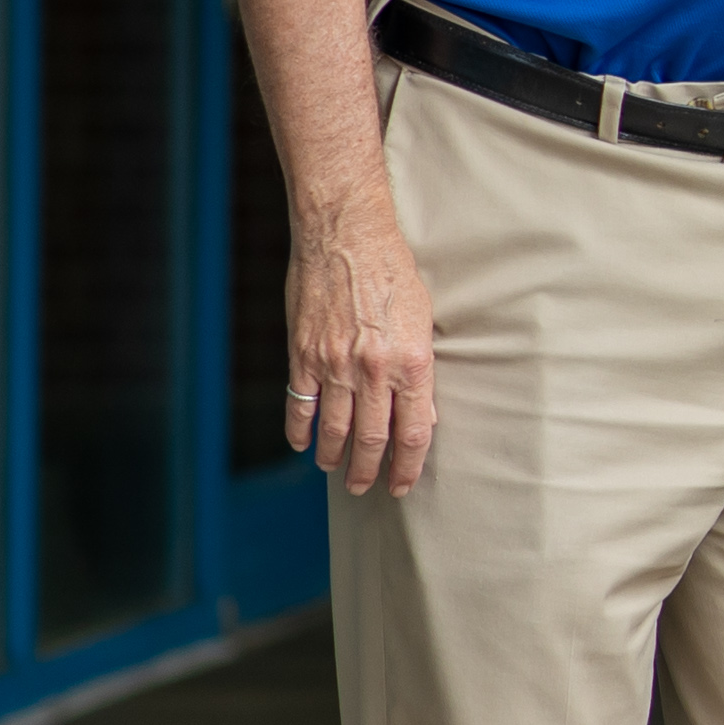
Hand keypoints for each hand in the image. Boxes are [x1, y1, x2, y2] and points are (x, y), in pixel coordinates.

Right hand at [287, 213, 439, 493]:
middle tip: (366, 487)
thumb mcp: (423, 319)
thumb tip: (422, 411)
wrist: (345, 237)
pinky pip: (300, 405)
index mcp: (412, 363)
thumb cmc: (393, 272)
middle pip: (374, 439)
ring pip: (334, 429)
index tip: (402, 484)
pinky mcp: (303, 355)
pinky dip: (300, 430)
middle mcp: (373, 370)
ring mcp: (334, 365)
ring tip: (335, 470)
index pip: (414, 433)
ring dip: (334, 456)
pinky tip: (301, 444)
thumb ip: (420, 368)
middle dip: (370, 471)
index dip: (408, 466)